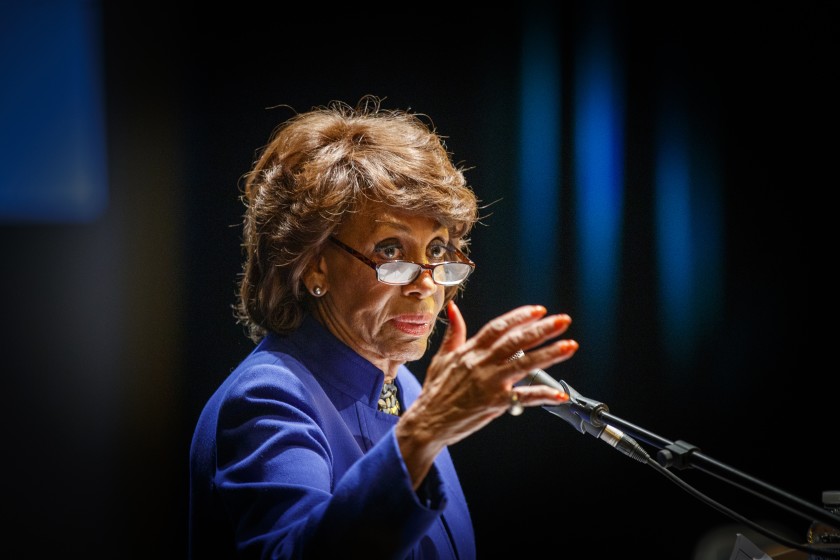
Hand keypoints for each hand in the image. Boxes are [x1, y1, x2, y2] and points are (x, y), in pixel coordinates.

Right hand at [395, 301, 577, 486]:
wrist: (427, 422)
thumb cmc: (435, 391)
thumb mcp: (442, 357)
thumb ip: (454, 333)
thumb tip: (453, 309)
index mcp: (471, 351)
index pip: (498, 327)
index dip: (519, 317)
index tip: (539, 310)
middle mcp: (482, 363)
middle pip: (516, 341)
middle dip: (542, 329)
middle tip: (563, 320)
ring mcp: (489, 383)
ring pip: (524, 364)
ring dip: (550, 354)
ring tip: (570, 346)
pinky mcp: (494, 403)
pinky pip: (523, 397)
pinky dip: (542, 395)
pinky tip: (559, 394)